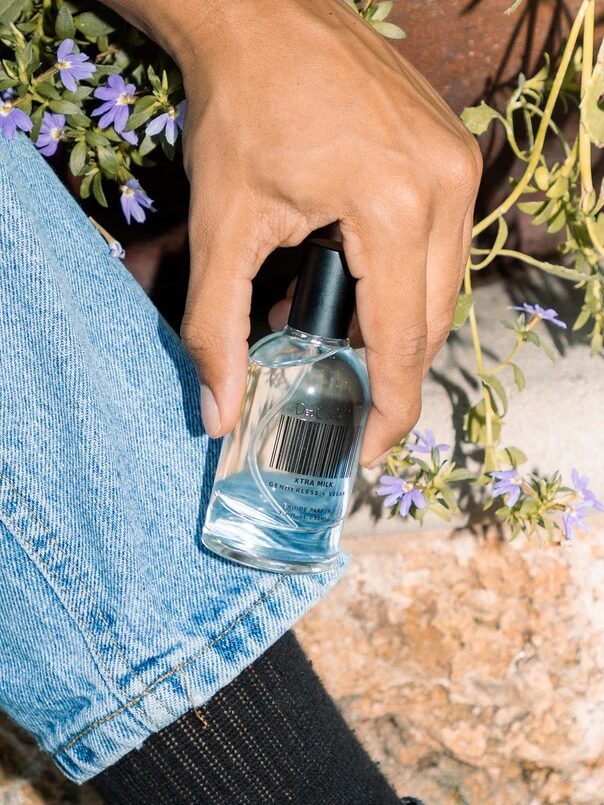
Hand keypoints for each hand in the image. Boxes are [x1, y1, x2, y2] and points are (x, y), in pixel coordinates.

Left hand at [104, 0, 482, 465]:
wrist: (261, 14)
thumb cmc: (239, 111)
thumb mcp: (222, 228)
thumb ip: (218, 330)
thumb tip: (217, 414)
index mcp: (394, 209)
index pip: (404, 341)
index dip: (390, 407)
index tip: (370, 448)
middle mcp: (444, 187)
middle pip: (432, 319)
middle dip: (390, 369)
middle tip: (346, 398)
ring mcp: (457, 164)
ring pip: (442, 284)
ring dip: (396, 322)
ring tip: (336, 334)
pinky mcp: (452, 151)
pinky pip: (442, 242)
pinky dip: (404, 277)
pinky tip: (356, 280)